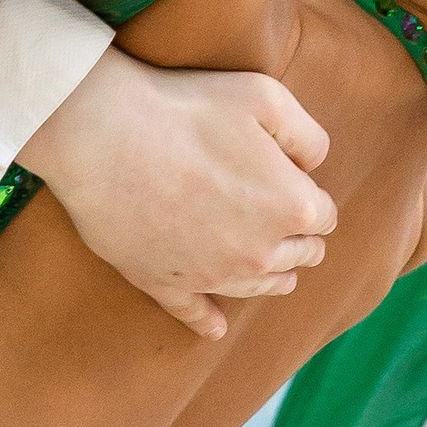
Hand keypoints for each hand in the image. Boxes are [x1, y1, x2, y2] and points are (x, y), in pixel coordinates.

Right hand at [25, 51, 333, 341]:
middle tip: (279, 220)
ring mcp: (212, 275)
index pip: (325, 216)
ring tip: (263, 263)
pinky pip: (194, 314)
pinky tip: (214, 329)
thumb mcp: (266, 96)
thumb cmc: (183, 108)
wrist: (101, 135)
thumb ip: (307, 135)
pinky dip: (207, 320)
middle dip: (298, 240)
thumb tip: (312, 166)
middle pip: (299, 257)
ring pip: (259, 288)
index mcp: (291, 206)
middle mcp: (259, 252)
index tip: (290, 184)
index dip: (310, 197)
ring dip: (269, 276)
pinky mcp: (165, 284)